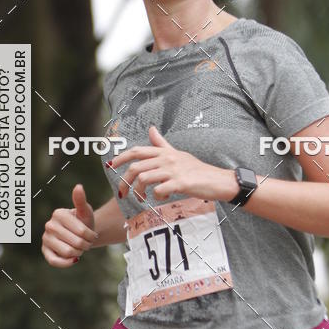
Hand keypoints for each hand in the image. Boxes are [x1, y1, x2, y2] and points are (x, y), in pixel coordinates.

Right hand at [42, 184, 98, 266]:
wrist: (80, 234)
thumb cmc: (84, 221)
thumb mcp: (85, 211)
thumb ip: (81, 201)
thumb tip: (78, 186)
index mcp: (58, 214)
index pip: (81, 231)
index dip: (91, 236)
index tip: (93, 235)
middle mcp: (49, 225)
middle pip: (75, 243)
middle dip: (85, 245)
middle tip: (87, 243)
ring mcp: (46, 238)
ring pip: (66, 252)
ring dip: (78, 253)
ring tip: (80, 248)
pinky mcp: (45, 251)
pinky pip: (54, 261)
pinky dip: (66, 263)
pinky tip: (75, 259)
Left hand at [109, 125, 236, 203]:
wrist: (218, 180)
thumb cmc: (197, 169)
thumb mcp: (178, 154)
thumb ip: (162, 144)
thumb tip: (150, 129)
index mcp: (164, 152)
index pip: (137, 151)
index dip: (121, 157)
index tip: (110, 165)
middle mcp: (167, 159)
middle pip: (136, 167)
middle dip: (125, 182)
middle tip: (123, 193)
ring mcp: (174, 170)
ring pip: (144, 179)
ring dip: (138, 192)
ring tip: (141, 199)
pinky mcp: (181, 183)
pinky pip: (159, 190)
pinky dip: (156, 197)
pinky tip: (161, 199)